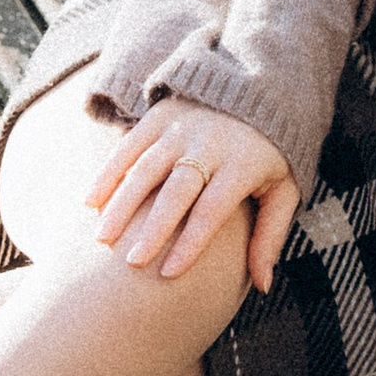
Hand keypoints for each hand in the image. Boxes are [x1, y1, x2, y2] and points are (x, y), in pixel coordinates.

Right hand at [85, 96, 299, 295]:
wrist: (260, 88)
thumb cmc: (271, 153)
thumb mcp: (284, 190)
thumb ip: (270, 236)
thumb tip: (263, 286)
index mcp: (242, 164)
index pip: (212, 210)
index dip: (190, 243)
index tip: (168, 274)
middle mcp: (209, 144)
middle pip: (176, 191)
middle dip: (152, 229)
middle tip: (131, 263)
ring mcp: (182, 127)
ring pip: (146, 168)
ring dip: (122, 203)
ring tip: (102, 238)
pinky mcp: (160, 115)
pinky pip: (130, 146)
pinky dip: (109, 173)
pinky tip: (91, 202)